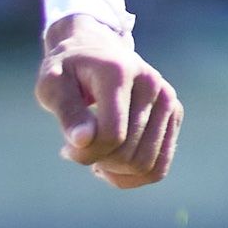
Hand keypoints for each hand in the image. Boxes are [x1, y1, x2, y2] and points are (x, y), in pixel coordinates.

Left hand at [39, 24, 180, 186]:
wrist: (94, 50)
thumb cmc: (67, 71)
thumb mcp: (52, 85)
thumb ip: (66, 112)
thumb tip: (82, 140)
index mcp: (119, 72)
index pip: (112, 134)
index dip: (85, 154)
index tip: (66, 150)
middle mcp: (151, 84)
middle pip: (129, 153)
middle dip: (98, 161)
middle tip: (78, 148)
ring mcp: (168, 99)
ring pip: (146, 165)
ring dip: (115, 171)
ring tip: (95, 155)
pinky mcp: (174, 114)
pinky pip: (159, 167)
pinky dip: (133, 176)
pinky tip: (111, 164)